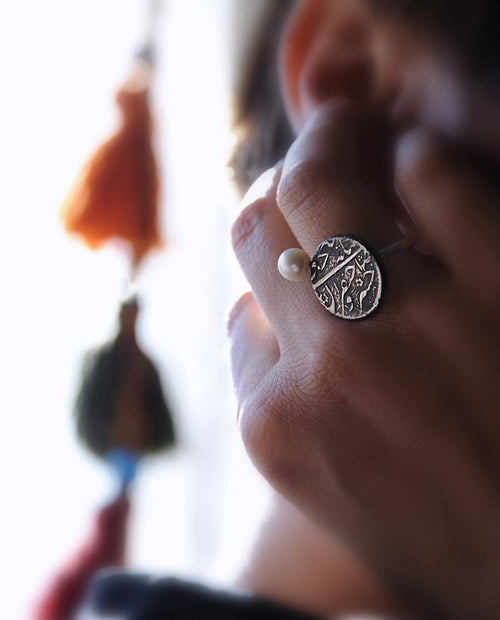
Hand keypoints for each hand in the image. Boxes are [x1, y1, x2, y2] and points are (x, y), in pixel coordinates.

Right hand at [229, 100, 499, 619]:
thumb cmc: (442, 532)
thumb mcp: (322, 481)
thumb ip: (270, 394)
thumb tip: (250, 308)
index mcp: (274, 425)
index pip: (237, 308)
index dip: (263, 276)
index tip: (290, 257)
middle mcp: (325, 368)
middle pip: (254, 228)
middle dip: (272, 187)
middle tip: (301, 159)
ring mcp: (408, 323)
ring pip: (316, 184)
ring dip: (328, 141)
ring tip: (344, 127)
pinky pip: (431, 175)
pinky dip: (424, 161)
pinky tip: (426, 170)